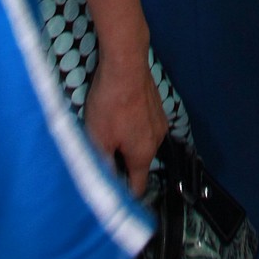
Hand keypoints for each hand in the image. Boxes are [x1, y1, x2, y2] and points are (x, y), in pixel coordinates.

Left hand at [84, 49, 168, 183]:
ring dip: (127, 142)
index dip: (126, 194)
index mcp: (143, 154)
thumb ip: (104, 165)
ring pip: (142, 142)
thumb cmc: (110, 103)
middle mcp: (157, 140)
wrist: (125, 64)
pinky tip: (118, 114)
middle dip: (123, 163)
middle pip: (140, 163)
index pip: (139, 187)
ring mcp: (159, 120)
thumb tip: (106, 184)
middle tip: (103, 154)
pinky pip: (145, 124)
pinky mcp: (156, 104)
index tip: (113, 195)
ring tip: (109, 130)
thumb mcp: (98, 139)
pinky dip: (133, 126)